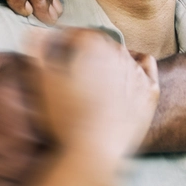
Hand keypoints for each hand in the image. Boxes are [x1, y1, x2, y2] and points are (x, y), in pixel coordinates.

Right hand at [29, 28, 159, 163]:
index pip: (76, 34)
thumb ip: (38, 50)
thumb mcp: (42, 81)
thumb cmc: (64, 118)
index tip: (53, 53)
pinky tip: (123, 76)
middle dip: (83, 52)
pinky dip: (136, 65)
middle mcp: (118, 52)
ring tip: (91, 79)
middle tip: (69, 69)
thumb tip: (36, 32)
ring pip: (120, 54)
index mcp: (92, 44)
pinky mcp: (150, 92)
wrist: (93, 153)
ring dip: (106, 61)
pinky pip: (146, 66)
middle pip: (98, 44)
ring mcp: (137, 71)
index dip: (62, 42)